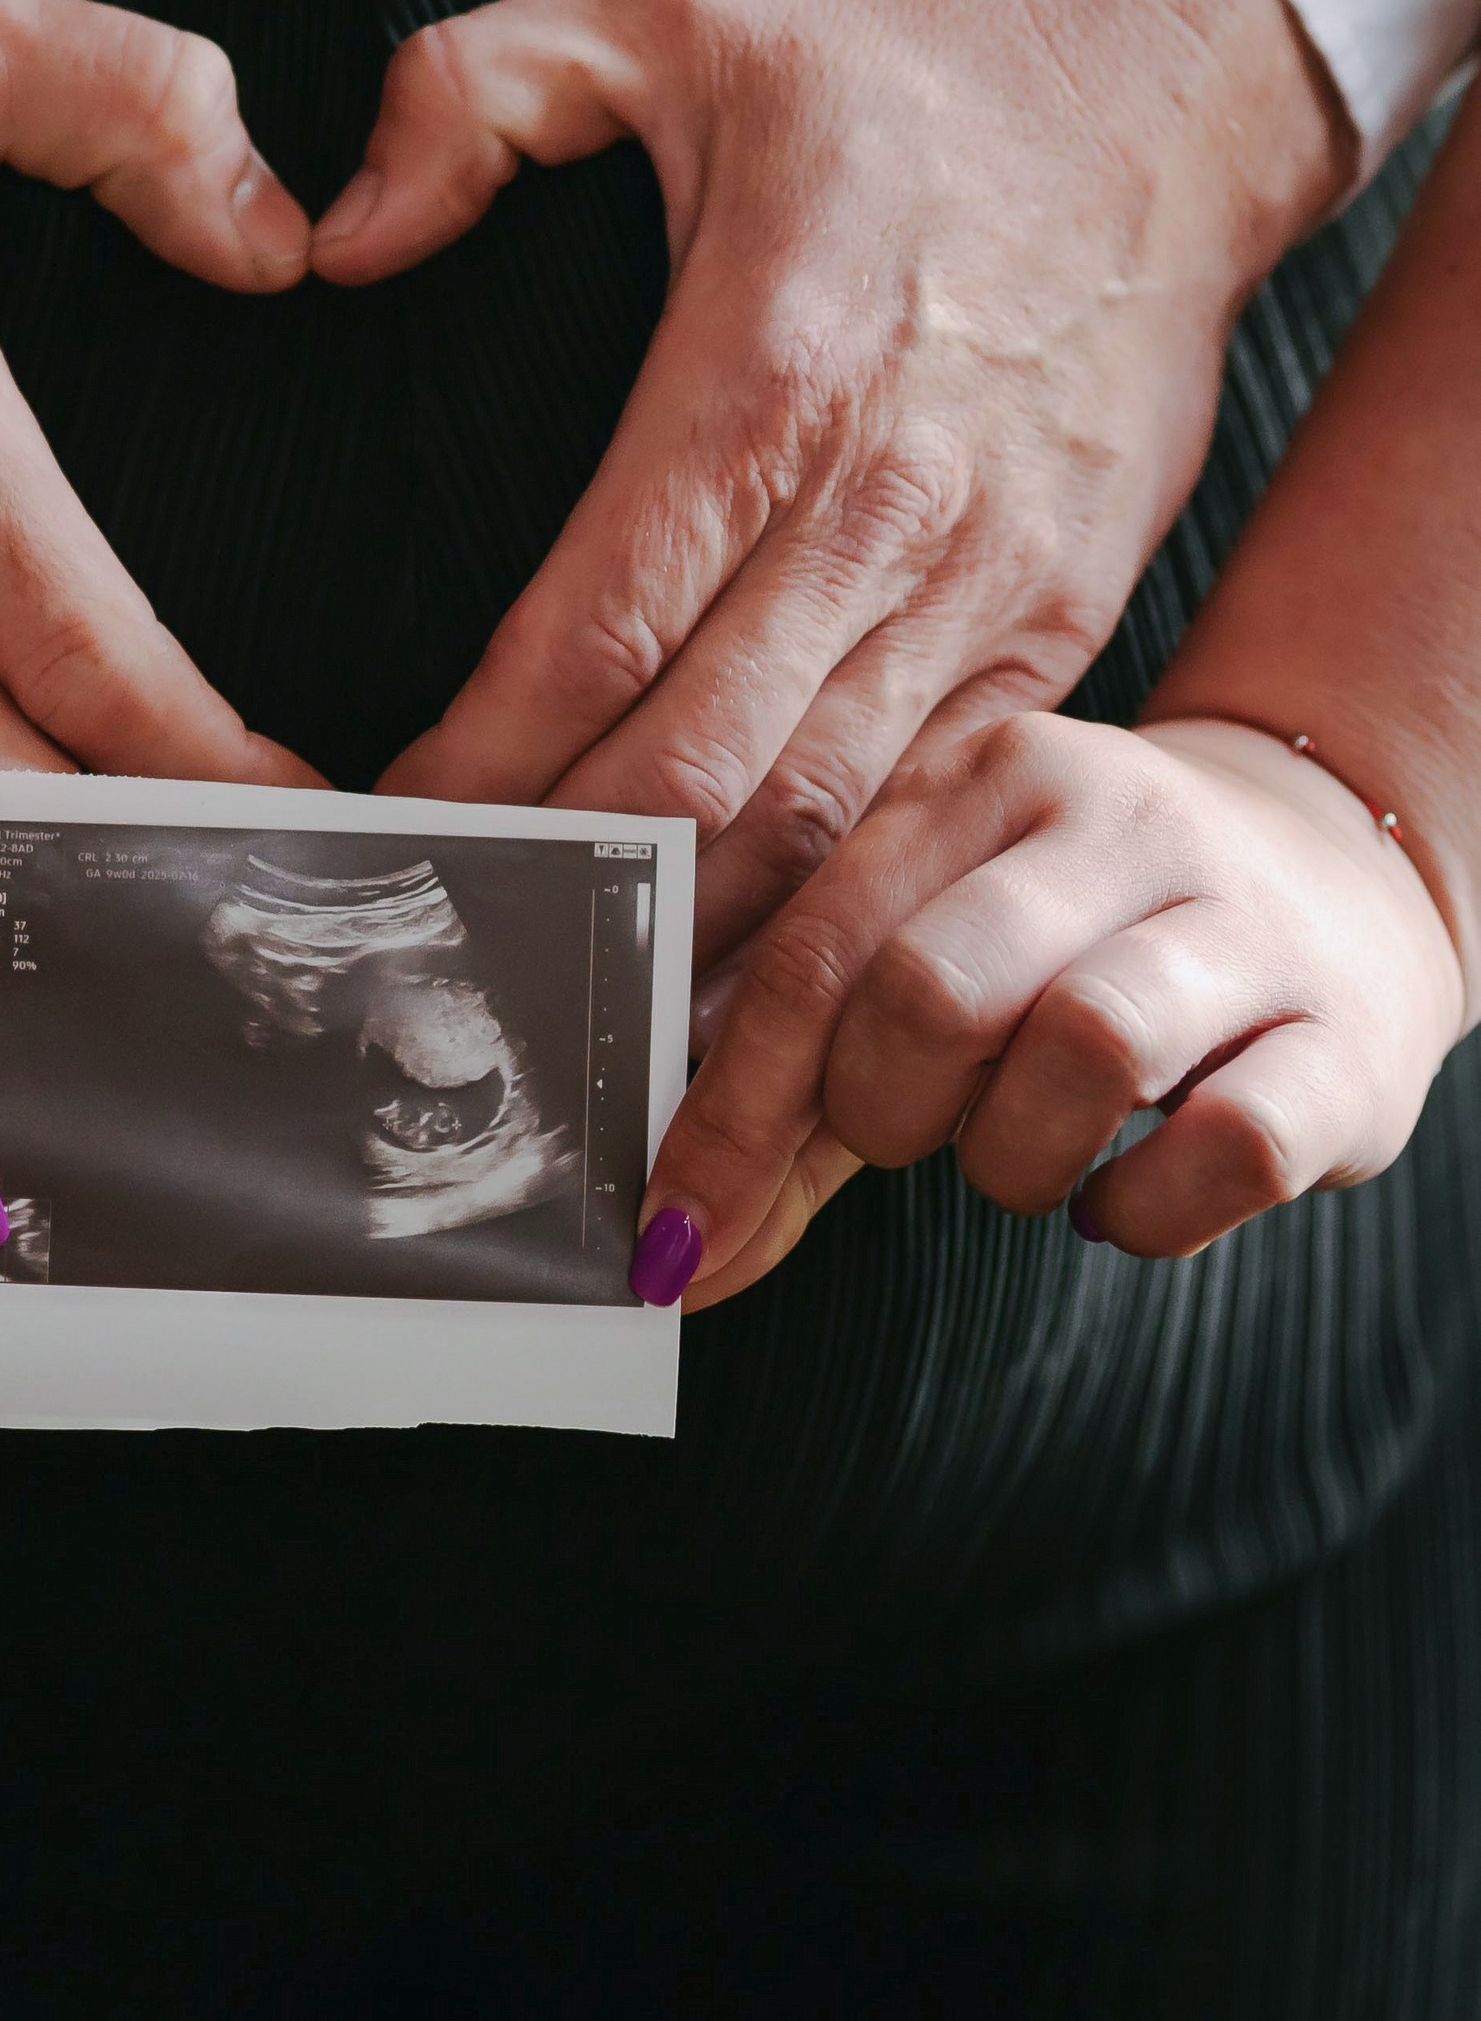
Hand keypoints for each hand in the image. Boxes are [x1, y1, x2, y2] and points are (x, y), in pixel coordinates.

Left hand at [315, 0, 1352, 968]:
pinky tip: (738, 950)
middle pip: (701, 770)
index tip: (386, 823)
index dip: (481, 759)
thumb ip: (472, 94)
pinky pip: (931, 799)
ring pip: (825, 820)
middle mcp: (888, 504)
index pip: (595, 632)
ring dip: (692, 924)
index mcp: (768, 370)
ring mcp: (991, 577)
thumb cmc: (901, 44)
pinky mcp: (1061, 611)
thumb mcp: (668, 1)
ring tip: (566, 983)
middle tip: (445, 934)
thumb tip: (335, 240)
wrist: (1176, 70)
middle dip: (559, 876)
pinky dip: (833, 892)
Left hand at [628, 712, 1469, 1310]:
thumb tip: (673, 1243)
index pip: (817, 946)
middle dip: (879, 1115)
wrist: (1341, 876)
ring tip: (1022, 1154)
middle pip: (933, 989)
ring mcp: (1245, 921)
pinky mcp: (1348, 1038)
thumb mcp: (945, 940)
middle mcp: (1115, 821)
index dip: (729, 1110)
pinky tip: (1121, 1196)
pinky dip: (1143, 1212)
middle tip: (904, 1137)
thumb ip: (803, 1078)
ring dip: (1011, 1160)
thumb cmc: (1083, 934)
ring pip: (1084, 1051)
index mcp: (985, 777)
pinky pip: (1227, 1150)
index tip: (672, 1231)